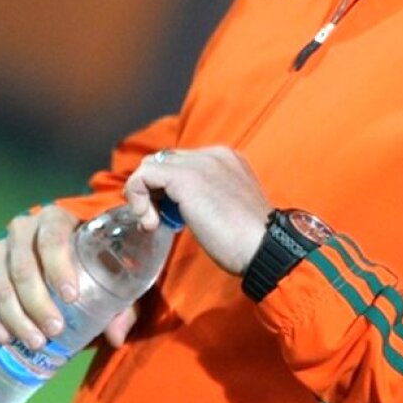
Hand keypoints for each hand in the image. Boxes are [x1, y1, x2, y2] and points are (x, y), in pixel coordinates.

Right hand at [0, 204, 139, 349]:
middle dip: (37, 303)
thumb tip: (116, 337)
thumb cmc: (91, 258)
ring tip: (35, 342)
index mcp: (54, 218)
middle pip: (23, 267)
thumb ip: (120, 300)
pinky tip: (2, 338)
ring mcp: (0, 250)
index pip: (52, 239)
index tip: (71, 297)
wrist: (61, 250)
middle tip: (54, 330)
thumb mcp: (110, 270)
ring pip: (0, 284)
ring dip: (16, 317)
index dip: (58, 267)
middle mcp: (22, 229)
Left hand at [124, 146, 271, 274]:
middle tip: (157, 220)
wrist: (265, 248)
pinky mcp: (184, 178)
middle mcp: (213, 154)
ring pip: (150, 166)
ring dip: (143, 196)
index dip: (166, 190)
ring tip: (153, 223)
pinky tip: (150, 221)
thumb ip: (208, 197)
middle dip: (153, 191)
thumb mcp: (228, 209)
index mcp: (226, 159)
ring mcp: (199, 163)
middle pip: (163, 161)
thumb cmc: (248, 241)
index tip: (168, 217)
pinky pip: (144, 176)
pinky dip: (137, 197)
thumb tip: (182, 204)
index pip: (181, 163)